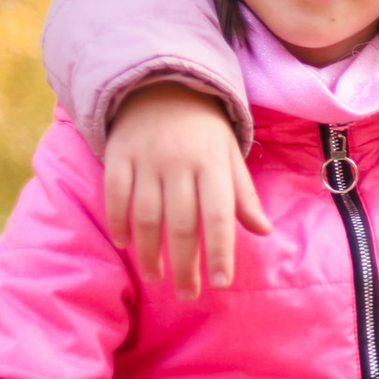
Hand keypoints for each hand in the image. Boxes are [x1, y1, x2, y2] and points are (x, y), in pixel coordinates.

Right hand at [104, 82, 273, 297]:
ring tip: (156, 277)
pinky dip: (118, 221)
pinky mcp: (118, 155)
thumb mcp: (231, 157)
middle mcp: (180, 164)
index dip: (220, 251)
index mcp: (213, 165)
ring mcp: (146, 159)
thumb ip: (243, 196)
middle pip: (181, 223)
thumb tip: (263, 231)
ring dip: (149, 251)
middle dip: (185, 264)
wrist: (163, 84)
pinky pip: (115, 194)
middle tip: (187, 294)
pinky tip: (124, 244)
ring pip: (146, 215)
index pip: (219, 216)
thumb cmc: (204, 132)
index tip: (221, 284)